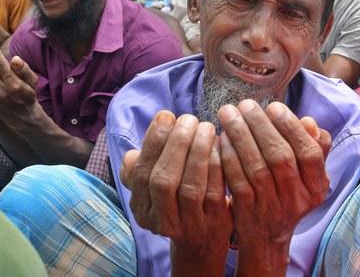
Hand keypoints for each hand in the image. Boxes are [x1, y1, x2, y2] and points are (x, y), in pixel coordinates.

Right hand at [121, 111, 231, 254]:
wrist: (201, 243)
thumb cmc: (176, 201)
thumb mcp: (153, 189)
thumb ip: (144, 166)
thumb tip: (139, 145)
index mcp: (142, 208)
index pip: (142, 173)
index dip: (153, 142)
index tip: (166, 116)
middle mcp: (161, 221)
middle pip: (163, 181)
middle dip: (176, 145)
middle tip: (189, 119)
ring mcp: (189, 225)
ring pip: (190, 186)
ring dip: (198, 152)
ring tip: (206, 127)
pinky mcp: (215, 224)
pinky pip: (215, 192)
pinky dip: (216, 166)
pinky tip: (220, 146)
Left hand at [218, 100, 329, 254]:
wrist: (266, 237)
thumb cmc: (286, 192)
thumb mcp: (306, 174)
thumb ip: (312, 146)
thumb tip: (307, 121)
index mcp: (316, 187)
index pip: (310, 153)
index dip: (291, 128)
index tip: (274, 107)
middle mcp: (298, 199)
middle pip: (280, 158)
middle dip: (260, 126)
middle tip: (244, 104)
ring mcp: (272, 209)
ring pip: (256, 167)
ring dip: (240, 136)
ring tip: (228, 114)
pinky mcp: (247, 213)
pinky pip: (237, 181)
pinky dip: (228, 157)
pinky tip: (221, 138)